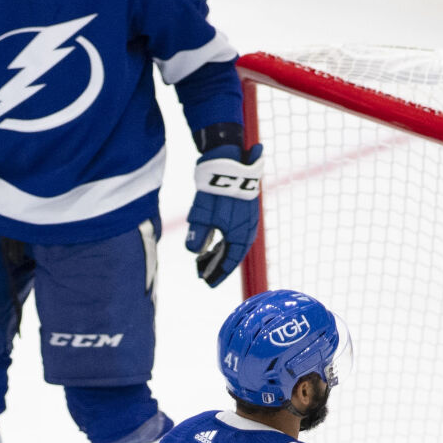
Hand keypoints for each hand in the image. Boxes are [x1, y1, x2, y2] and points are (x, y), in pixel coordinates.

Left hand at [185, 142, 262, 286]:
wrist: (229, 159)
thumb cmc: (215, 187)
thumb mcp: (202, 214)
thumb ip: (198, 235)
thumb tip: (194, 252)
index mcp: (239, 235)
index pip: (229, 262)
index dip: (217, 274)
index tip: (207, 283)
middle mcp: (248, 229)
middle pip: (232, 254)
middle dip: (217, 265)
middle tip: (202, 273)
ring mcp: (248, 219)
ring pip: (234, 243)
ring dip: (220, 252)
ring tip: (205, 258)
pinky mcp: (246, 209)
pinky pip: (236, 232)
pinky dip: (225, 240)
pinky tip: (215, 240)